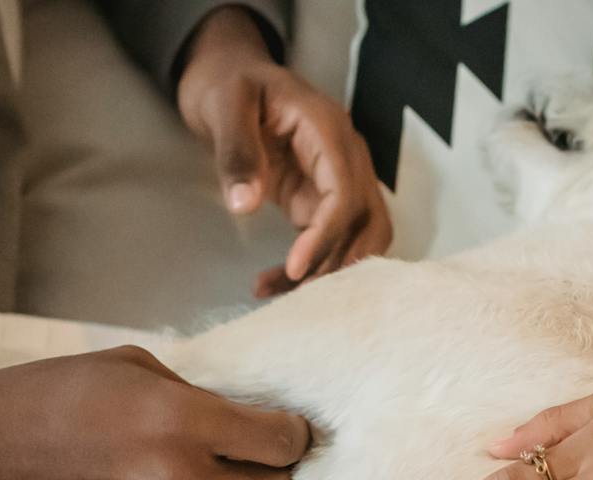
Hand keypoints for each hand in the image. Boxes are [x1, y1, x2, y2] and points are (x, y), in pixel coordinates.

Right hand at [0, 346, 309, 479]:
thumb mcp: (133, 368)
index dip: (291, 436)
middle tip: (253, 462)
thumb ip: (199, 395)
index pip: (282, 443)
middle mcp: (179, 478)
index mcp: (183, 419)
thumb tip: (249, 419)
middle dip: (272, 474)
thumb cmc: (56, 396)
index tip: (283, 432)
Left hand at [176, 5, 391, 292]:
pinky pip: (334, 241)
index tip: (296, 268)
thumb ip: (236, 152)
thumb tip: (244, 205)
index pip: (346, 194)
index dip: (327, 236)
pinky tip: (275, 283)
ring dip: (331, 272)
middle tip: (293, 292)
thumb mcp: (225, 106)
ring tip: (280, 292)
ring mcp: (340, 180)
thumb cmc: (229, 83)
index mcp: (329, 130)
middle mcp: (347, 157)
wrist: (230, 74)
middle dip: (336, 263)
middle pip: (368, 224)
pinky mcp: (323, 200)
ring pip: (361, 239)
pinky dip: (314, 267)